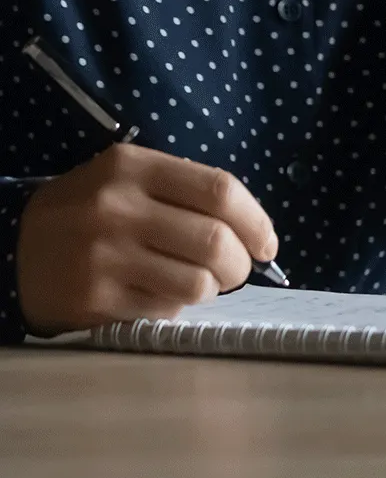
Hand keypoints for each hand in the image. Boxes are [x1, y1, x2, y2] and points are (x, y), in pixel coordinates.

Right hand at [15, 143, 279, 336]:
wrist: (16, 247)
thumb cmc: (91, 208)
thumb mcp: (129, 177)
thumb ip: (185, 190)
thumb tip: (251, 229)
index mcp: (136, 167)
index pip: (220, 190)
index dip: (256, 220)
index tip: (268, 244)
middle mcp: (119, 208)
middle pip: (214, 240)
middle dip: (240, 263)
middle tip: (238, 271)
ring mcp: (105, 256)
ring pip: (195, 282)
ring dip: (212, 289)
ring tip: (203, 284)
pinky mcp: (95, 299)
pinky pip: (163, 310)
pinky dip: (177, 307)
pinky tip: (164, 295)